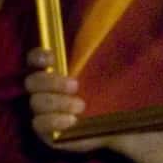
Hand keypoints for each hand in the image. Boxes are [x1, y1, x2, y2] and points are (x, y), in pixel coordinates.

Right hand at [27, 49, 162, 162]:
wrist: (130, 128)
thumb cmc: (122, 95)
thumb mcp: (118, 71)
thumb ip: (112, 53)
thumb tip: (123, 28)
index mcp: (58, 73)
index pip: (34, 60)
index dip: (38, 57)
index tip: (52, 57)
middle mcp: (47, 92)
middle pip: (32, 82)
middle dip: (51, 81)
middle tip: (76, 85)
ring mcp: (46, 114)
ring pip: (36, 103)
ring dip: (57, 102)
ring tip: (81, 107)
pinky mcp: (48, 134)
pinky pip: (39, 125)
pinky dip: (53, 121)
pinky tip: (72, 122)